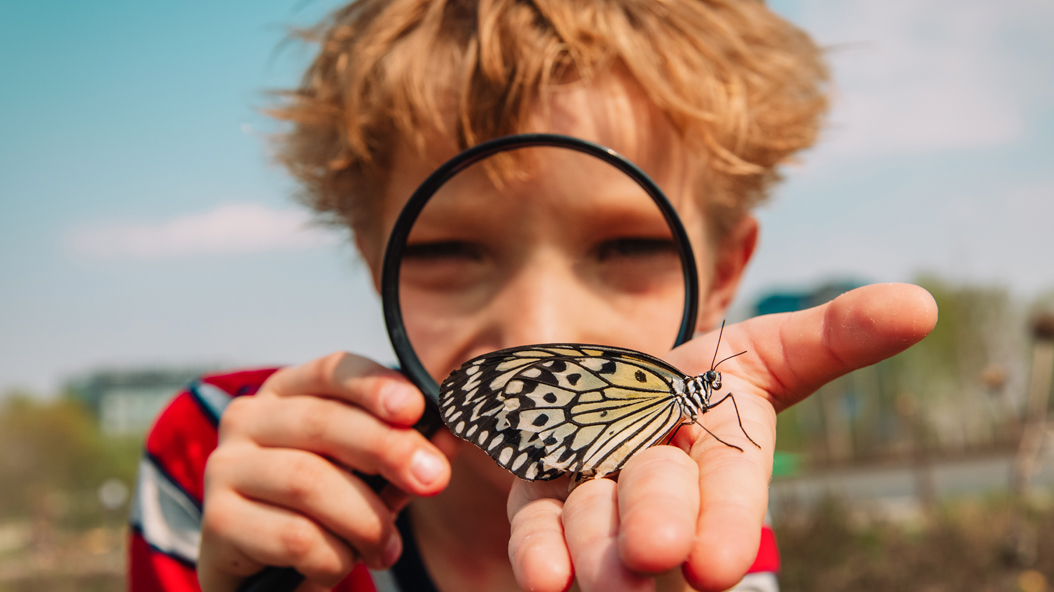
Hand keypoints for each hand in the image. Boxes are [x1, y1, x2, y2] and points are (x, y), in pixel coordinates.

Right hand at [197, 353, 453, 591]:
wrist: (263, 570)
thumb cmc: (323, 508)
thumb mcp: (367, 473)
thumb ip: (403, 451)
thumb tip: (447, 439)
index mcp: (289, 391)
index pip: (333, 371)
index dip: (375, 385)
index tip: (415, 408)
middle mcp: (249, 418)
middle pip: (324, 423)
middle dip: (389, 450)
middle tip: (434, 479)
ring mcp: (225, 466)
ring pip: (310, 482)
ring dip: (365, 520)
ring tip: (386, 547)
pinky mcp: (218, 520)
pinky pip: (295, 536)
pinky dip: (334, 557)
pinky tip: (341, 563)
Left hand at [507, 283, 937, 591]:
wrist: (626, 391)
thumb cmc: (708, 379)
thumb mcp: (768, 348)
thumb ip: (835, 336)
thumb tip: (922, 305)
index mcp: (724, 454)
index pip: (732, 490)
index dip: (727, 523)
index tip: (714, 566)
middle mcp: (663, 486)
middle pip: (657, 504)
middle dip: (655, 529)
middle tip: (649, 559)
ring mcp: (602, 494)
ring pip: (595, 523)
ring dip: (593, 548)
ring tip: (592, 579)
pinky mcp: (546, 495)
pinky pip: (539, 524)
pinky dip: (539, 548)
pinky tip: (539, 577)